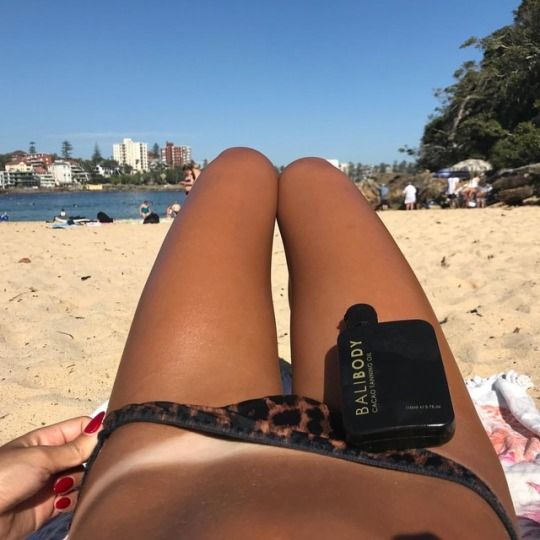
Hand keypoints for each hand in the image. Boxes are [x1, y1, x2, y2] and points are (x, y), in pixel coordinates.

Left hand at [0, 413, 103, 539]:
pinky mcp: (50, 507)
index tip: (115, 434)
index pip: (78, 428)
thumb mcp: (40, 456)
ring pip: (81, 477)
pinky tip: (73, 499)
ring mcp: (50, 484)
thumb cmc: (5, 477)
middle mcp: (49, 460)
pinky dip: (78, 499)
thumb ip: (73, 448)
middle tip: (105, 461)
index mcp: (44, 440)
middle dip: (94, 456)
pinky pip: (73, 499)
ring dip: (84, 480)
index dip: (96, 430)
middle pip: (83, 453)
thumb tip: (101, 429)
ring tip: (76, 485)